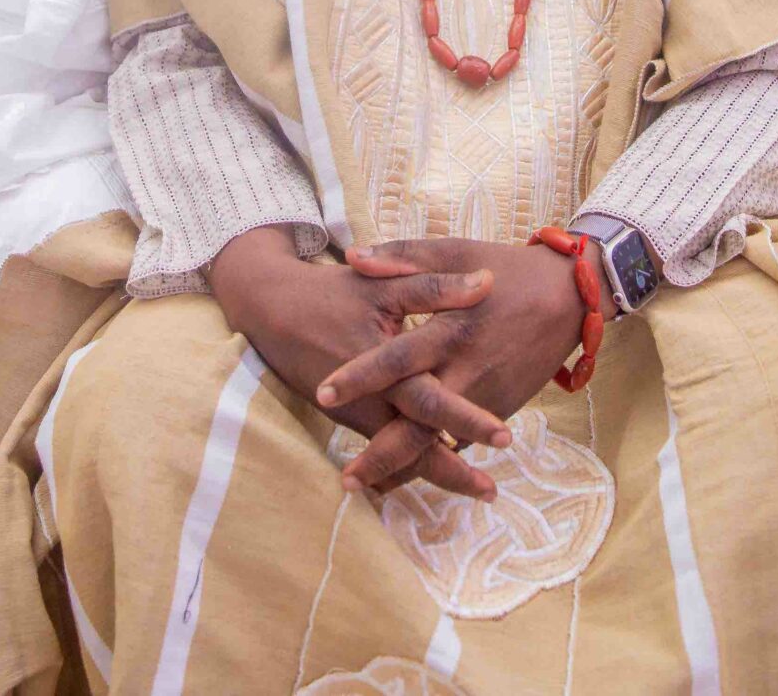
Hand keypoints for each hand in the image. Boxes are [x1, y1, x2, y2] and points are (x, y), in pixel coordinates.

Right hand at [207, 227, 504, 498]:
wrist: (272, 311)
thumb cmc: (331, 293)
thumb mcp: (383, 283)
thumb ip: (434, 287)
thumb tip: (486, 283)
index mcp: (386, 368)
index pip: (433, 403)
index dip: (468, 421)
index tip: (504, 437)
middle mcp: (371, 401)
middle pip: (415, 448)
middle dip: (453, 474)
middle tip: (491, 493)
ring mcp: (357, 415)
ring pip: (399, 454)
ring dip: (436, 472)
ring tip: (477, 488)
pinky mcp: (349, 417)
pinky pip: (384, 446)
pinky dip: (409, 461)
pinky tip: (438, 469)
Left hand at [318, 236, 601, 493]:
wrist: (572, 298)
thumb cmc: (507, 269)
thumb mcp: (456, 251)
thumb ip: (404, 256)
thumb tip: (355, 256)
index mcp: (452, 327)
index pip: (398, 359)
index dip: (360, 377)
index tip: (323, 395)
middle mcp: (468, 369)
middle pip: (420, 422)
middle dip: (383, 453)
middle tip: (346, 478)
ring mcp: (488, 396)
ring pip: (442, 443)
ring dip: (408, 468)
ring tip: (369, 488)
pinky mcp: (501, 408)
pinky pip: (463, 439)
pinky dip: (437, 459)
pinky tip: (406, 475)